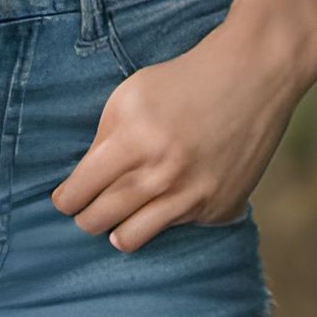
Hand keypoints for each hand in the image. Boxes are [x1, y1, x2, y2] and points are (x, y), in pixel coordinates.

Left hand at [49, 14, 306, 251]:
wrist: (252, 77)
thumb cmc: (184, 80)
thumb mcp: (130, 96)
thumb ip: (104, 138)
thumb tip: (84, 180)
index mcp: (132, 141)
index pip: (79, 192)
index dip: (65, 200)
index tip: (64, 200)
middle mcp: (161, 175)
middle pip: (99, 221)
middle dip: (85, 217)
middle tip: (87, 209)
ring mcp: (193, 197)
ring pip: (130, 239)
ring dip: (118, 230)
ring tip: (118, 217)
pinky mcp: (218, 209)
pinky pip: (176, 228)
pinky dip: (167, 216)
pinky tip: (172, 194)